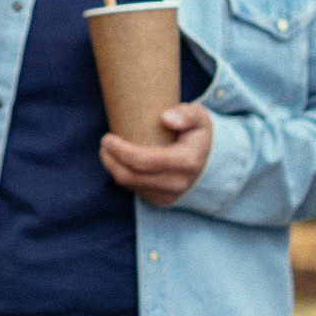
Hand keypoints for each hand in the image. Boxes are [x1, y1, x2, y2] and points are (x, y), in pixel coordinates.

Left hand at [98, 102, 213, 203]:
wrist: (211, 162)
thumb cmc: (198, 134)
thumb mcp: (199, 117)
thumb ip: (186, 114)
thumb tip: (166, 118)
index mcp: (186, 162)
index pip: (144, 161)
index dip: (121, 151)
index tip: (107, 138)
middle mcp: (177, 183)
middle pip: (131, 176)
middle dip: (111, 160)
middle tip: (104, 143)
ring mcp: (169, 196)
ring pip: (130, 185)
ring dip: (113, 168)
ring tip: (108, 150)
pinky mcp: (162, 201)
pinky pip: (134, 190)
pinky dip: (123, 175)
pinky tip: (120, 162)